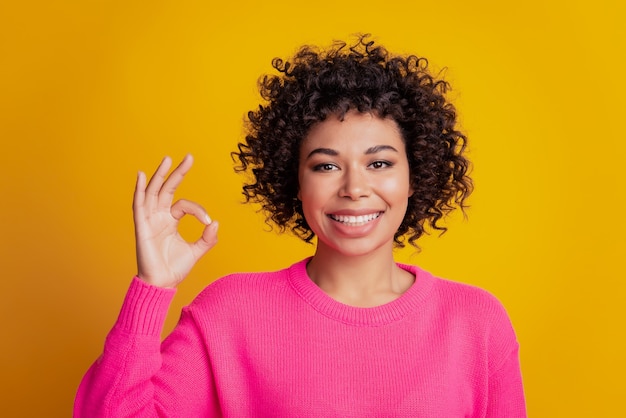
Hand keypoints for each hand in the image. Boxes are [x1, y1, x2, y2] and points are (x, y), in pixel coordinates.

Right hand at [133, 155, 217, 287]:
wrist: (162, 283)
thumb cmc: (175, 268)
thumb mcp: (197, 251)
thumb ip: (208, 238)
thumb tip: (216, 222)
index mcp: (171, 220)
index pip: (185, 205)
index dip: (198, 210)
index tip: (208, 220)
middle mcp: (159, 216)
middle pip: (167, 189)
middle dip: (178, 173)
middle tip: (189, 157)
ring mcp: (149, 220)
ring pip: (154, 192)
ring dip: (160, 175)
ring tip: (168, 159)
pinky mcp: (142, 226)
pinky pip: (139, 205)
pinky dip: (140, 190)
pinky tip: (142, 175)